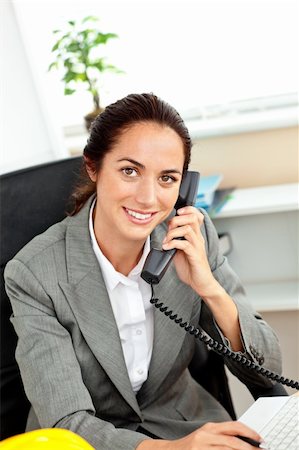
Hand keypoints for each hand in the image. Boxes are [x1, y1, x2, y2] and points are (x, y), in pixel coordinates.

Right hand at [137, 421, 262, 448]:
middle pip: (232, 440)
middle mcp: (205, 435)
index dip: (249, 432)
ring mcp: (200, 446)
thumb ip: (221, 438)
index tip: (260, 439)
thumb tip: (243, 442)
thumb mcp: (205, 438)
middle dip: (249, 447)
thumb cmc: (189, 447)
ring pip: (226, 449)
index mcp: (209, 428)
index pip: (233, 426)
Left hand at [162, 206, 217, 296]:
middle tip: (168, 230)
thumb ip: (176, 241)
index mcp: (195, 236)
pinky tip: (167, 248)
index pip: (196, 215)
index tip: (177, 214)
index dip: (187, 210)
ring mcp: (197, 246)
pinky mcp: (195, 255)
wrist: (201, 283)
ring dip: (173, 233)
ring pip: (187, 229)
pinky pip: (184, 244)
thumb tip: (166, 234)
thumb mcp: (181, 251)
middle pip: (191, 218)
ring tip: (166, 240)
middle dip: (176, 220)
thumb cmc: (191, 267)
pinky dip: (173, 243)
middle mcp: (198, 238)